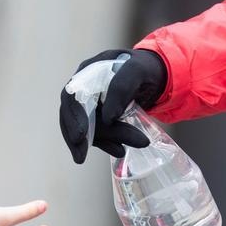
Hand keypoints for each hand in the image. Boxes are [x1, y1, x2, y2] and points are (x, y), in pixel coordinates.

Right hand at [58, 49, 168, 163]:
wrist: (155, 77)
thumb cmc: (144, 69)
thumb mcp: (137, 71)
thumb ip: (122, 87)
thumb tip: (108, 118)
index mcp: (87, 72)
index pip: (71, 95)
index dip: (73, 116)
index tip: (80, 135)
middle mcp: (84, 89)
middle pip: (72, 115)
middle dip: (77, 137)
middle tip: (81, 156)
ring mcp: (91, 104)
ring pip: (84, 128)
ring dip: (97, 142)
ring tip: (119, 151)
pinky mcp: (100, 118)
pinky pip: (96, 134)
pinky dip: (106, 144)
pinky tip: (119, 150)